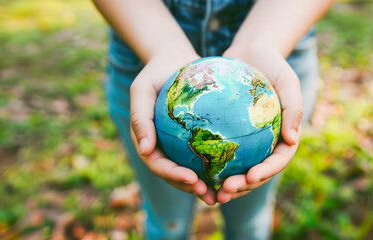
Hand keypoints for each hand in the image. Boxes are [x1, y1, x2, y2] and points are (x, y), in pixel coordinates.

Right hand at [129, 48, 216, 204]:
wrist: (172, 60)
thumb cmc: (155, 73)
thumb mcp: (141, 90)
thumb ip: (140, 118)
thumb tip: (145, 150)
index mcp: (146, 140)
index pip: (156, 163)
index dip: (172, 175)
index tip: (191, 179)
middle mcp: (161, 146)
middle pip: (173, 174)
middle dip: (189, 187)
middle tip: (208, 194)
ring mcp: (176, 144)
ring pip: (189, 169)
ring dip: (203, 184)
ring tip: (222, 193)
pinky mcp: (192, 137)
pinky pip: (204, 154)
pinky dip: (215, 165)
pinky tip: (233, 171)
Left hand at [216, 44, 302, 202]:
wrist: (250, 52)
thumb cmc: (272, 64)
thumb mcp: (288, 81)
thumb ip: (294, 109)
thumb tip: (293, 139)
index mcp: (283, 136)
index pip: (278, 161)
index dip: (266, 173)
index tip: (250, 177)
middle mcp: (266, 143)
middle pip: (256, 173)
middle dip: (243, 187)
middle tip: (224, 191)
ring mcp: (248, 141)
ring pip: (238, 170)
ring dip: (226, 184)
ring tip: (210, 192)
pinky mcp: (230, 135)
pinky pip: (221, 154)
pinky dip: (212, 166)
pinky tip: (195, 172)